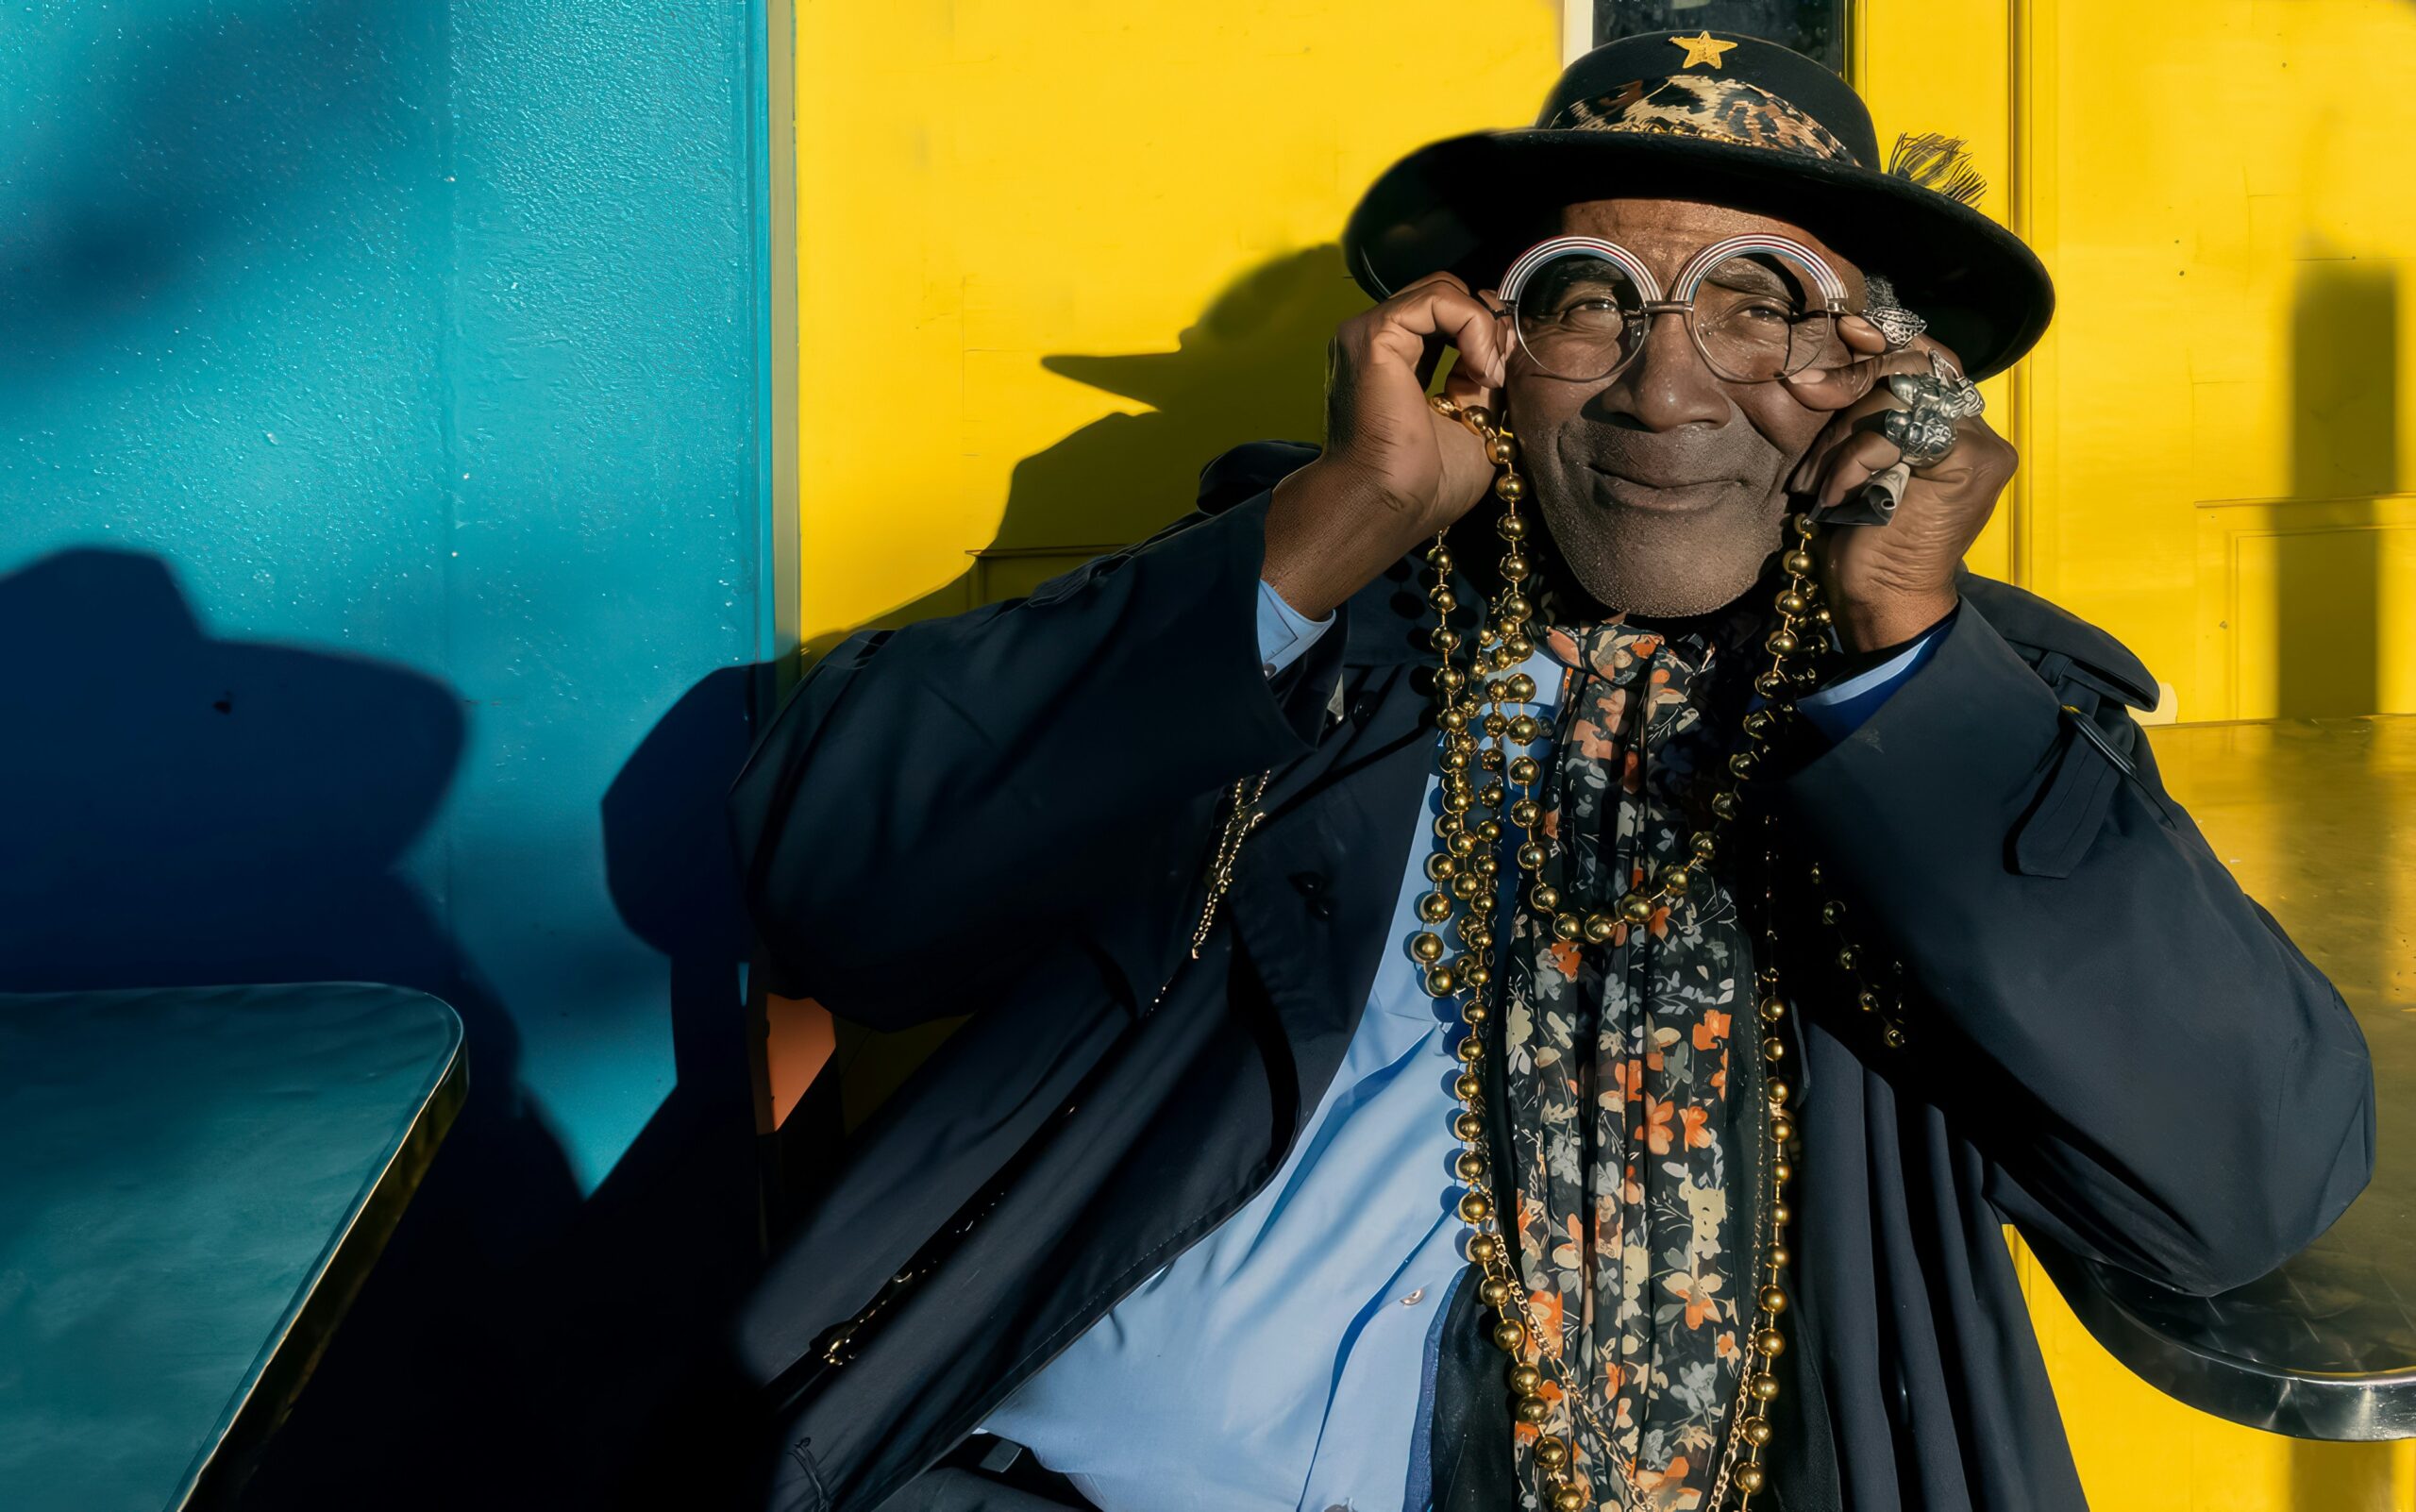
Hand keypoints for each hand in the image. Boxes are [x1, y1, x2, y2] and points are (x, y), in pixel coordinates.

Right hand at [1263, 272, 1512, 619]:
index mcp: (1394, 361)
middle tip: (1499, 371)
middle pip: (1445, 293)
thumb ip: (1483, 374)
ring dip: (1483, 326)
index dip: (1484, 331)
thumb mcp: (1474, 418)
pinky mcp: (1375, 333)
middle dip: (1486, 322)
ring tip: (1490, 374)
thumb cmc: (1425, 482)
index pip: (1446, 314)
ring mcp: (1370, 332)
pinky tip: (1481, 369)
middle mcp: (1378, 340)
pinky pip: (1438, 298)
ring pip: (1444, 288)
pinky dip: (1473, 325)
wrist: (1389, 505)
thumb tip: (1504, 336)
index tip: (1501, 375)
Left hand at [1780, 317, 2016, 649]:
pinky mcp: (1970, 461)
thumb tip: (1819, 364)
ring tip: (1822, 480)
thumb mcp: (1852, 461)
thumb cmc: (1858, 540)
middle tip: (1807, 391)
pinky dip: (1856, 459)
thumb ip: (1860, 415)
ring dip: (1846, 434)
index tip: (1845, 328)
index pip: (1925, 361)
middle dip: (1853, 379)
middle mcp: (1976, 430)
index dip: (1886, 341)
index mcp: (1952, 426)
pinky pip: (1899, 430)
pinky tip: (1837, 494)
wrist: (1877, 601)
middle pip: (1916, 366)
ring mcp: (1979, 445)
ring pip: (1902, 395)